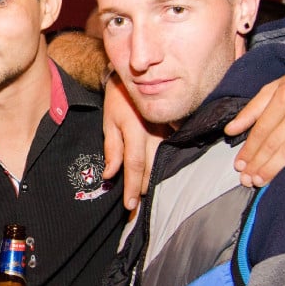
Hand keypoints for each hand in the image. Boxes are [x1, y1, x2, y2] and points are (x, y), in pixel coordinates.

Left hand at [101, 75, 168, 209]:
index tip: (130, 206)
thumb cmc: (118, 102)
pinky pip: (172, 153)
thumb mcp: (109, 123)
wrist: (136, 78)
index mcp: (136, 131)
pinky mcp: (175, 130)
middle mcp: (155, 133)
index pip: (134, 166)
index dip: (132, 187)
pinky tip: (162, 178)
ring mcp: (168, 131)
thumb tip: (110, 175)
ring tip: (146, 196)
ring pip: (164, 164)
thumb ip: (111, 149)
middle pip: (152, 169)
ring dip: (154, 181)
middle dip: (144, 190)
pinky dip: (166, 167)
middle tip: (136, 207)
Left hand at [224, 50, 284, 186]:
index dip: (248, 150)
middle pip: (274, 142)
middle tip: (247, 180)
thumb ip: (252, 109)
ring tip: (261, 181)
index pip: (261, 130)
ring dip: (275, 167)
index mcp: (284, 96)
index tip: (239, 166)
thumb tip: (230, 130)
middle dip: (258, 163)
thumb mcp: (276, 86)